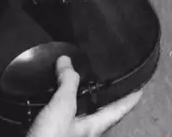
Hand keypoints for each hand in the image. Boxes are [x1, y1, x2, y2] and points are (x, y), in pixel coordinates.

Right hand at [28, 57, 142, 136]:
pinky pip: (60, 112)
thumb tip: (67, 61)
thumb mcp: (62, 109)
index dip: (129, 100)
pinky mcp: (52, 130)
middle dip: (102, 95)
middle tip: (105, 76)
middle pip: (99, 111)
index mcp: (92, 127)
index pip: (117, 111)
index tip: (139, 88)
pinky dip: (59, 100)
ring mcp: (67, 131)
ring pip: (79, 111)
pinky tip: (50, 94)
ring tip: (76, 79)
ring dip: (78, 96)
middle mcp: (83, 131)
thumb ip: (67, 85)